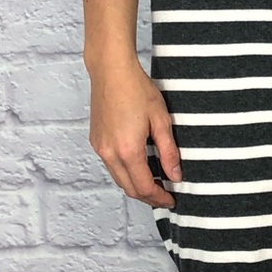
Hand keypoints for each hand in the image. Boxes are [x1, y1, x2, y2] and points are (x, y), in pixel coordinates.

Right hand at [87, 54, 182, 208]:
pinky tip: (139, 165)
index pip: (145, 187)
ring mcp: (100, 148)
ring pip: (119, 178)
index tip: (172, 199)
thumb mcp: (161, 119)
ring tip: (155, 183)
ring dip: (136, 185)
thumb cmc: (137, 89)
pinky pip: (111, 166)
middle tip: (166, 195)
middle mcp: (110, 154)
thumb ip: (169, 151)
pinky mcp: (96, 141)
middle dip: (148, 196)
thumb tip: (176, 175)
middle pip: (129, 188)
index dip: (160, 198)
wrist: (111, 71)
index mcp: (128, 150)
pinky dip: (125, 172)